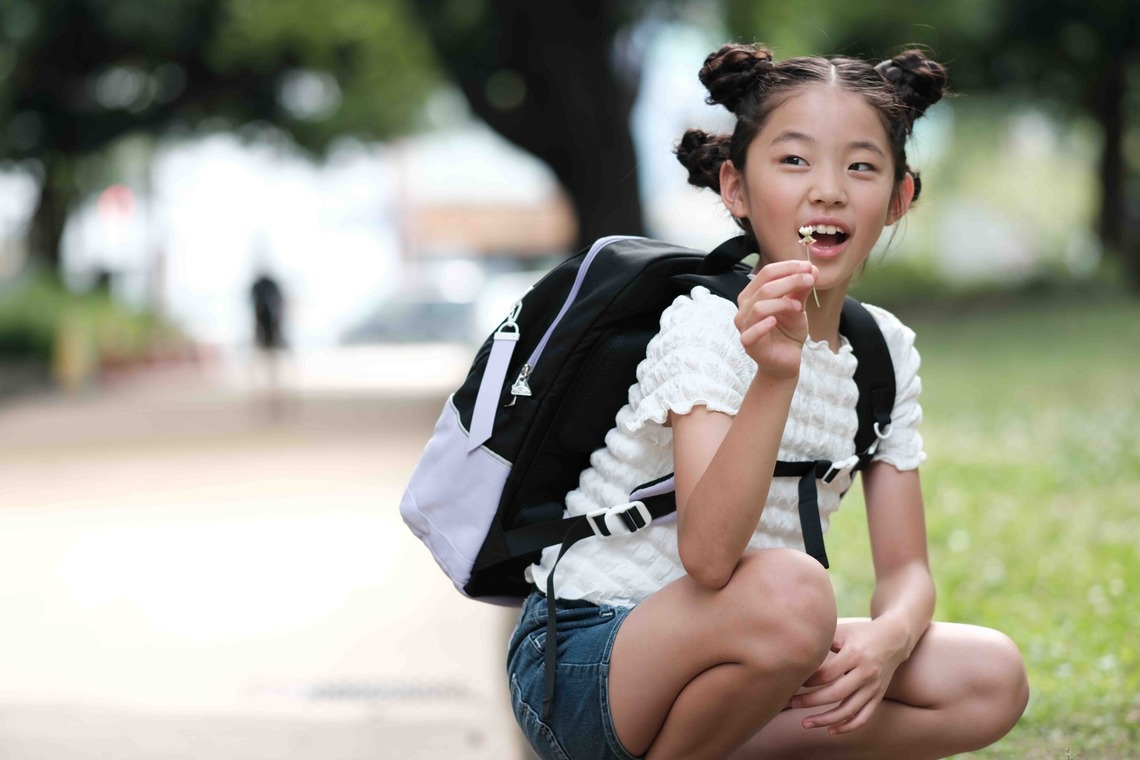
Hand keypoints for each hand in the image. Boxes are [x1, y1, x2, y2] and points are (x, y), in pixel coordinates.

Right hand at [734, 260, 817, 378]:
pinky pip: (751, 332)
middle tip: (810, 280)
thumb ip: (801, 289)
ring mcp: (744, 326)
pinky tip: (775, 321)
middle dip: (790, 280)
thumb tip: (813, 269)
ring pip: (759, 307)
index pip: (766, 273)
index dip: (788, 267)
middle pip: (764, 287)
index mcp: (753, 295)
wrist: (786, 360)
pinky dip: (763, 325)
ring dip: (782, 302)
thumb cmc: (787, 332)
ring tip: (799, 306)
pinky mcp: (748, 344)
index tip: (808, 267)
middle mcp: (744, 308)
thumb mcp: (797, 307)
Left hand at [788, 619, 908, 733]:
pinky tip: (830, 730)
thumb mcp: (843, 631)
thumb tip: (797, 653)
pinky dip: (847, 727)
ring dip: (825, 720)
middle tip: (791, 703)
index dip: (809, 680)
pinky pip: (863, 717)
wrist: (894, 638)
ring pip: (848, 710)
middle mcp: (866, 673)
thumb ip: (822, 641)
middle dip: (810, 701)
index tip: (794, 681)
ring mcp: (874, 687)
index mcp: (855, 654)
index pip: (827, 674)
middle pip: (835, 693)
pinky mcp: (878, 696)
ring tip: (805, 723)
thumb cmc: (861, 633)